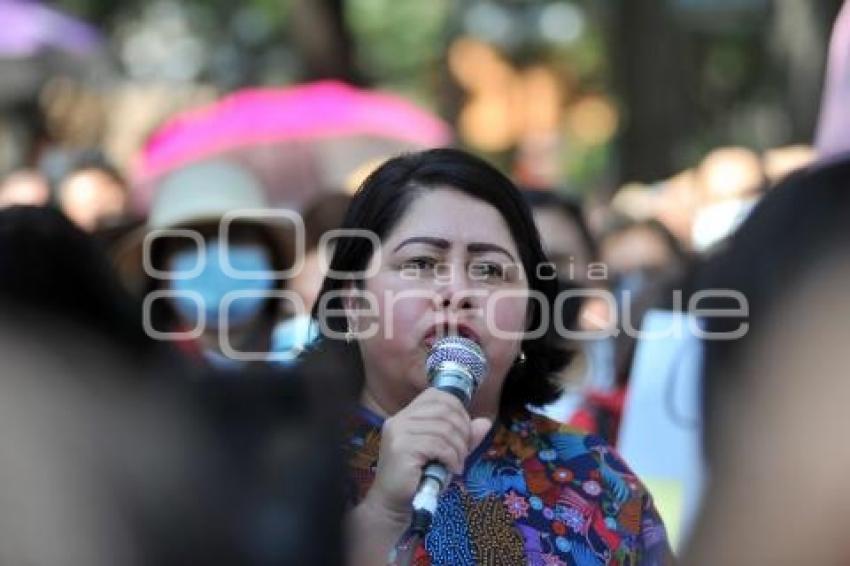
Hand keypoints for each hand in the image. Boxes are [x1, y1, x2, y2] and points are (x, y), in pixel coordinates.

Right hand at [363, 388, 491, 517]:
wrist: (392, 504)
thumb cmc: (418, 479)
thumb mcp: (444, 454)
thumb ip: (462, 437)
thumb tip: (485, 422)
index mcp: (406, 416)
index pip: (435, 395)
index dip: (457, 409)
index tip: (464, 431)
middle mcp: (399, 419)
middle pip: (443, 410)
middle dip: (463, 431)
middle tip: (464, 452)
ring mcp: (398, 433)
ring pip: (443, 429)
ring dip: (459, 448)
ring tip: (459, 463)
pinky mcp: (402, 448)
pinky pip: (438, 445)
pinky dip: (452, 457)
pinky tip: (452, 469)